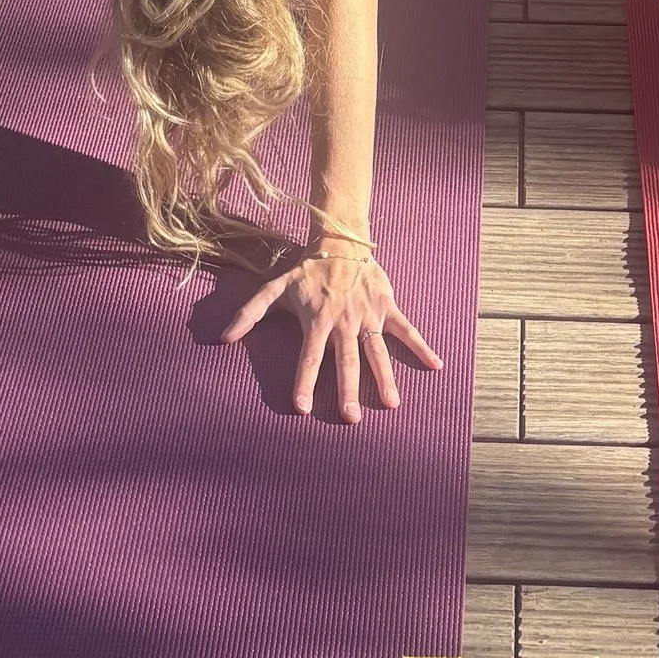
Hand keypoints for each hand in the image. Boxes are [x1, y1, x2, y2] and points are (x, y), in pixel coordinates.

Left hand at [222, 240, 442, 424]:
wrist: (340, 239)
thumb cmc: (306, 269)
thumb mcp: (274, 288)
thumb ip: (249, 313)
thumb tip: (222, 338)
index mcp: (317, 320)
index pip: (309, 357)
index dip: (303, 382)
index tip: (302, 409)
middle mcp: (344, 322)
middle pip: (346, 361)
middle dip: (347, 390)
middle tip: (351, 419)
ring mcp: (369, 315)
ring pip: (377, 351)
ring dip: (384, 377)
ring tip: (391, 404)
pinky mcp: (387, 307)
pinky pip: (406, 329)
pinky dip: (421, 346)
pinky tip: (436, 365)